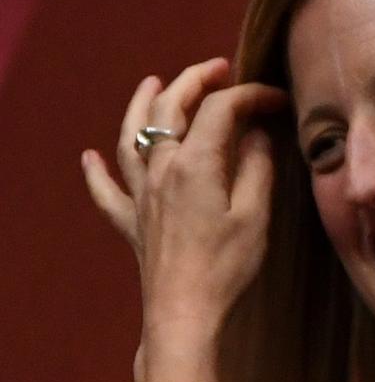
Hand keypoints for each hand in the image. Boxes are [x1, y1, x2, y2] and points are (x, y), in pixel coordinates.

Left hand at [87, 58, 287, 381]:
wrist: (185, 311)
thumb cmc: (227, 266)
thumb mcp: (255, 214)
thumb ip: (256, 168)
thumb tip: (256, 135)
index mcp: (196, 163)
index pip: (221, 110)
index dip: (250, 95)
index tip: (278, 100)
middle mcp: (161, 168)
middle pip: (170, 108)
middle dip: (195, 81)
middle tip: (220, 70)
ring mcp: (141, 194)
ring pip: (132, 136)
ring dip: (141, 104)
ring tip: (152, 83)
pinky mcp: (132, 222)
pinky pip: (106, 190)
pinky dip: (96, 171)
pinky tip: (89, 157)